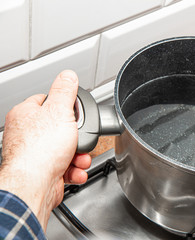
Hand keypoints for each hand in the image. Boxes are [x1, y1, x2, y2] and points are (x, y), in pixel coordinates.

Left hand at [0, 70, 90, 229]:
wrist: (34, 185)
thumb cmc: (39, 151)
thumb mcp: (59, 112)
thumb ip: (65, 91)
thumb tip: (68, 75)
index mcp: (26, 114)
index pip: (47, 101)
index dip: (66, 106)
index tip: (76, 112)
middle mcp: (28, 134)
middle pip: (61, 128)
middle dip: (78, 137)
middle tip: (80, 138)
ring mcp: (36, 154)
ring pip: (66, 149)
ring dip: (79, 155)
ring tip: (80, 158)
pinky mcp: (44, 171)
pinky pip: (65, 166)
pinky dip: (74, 169)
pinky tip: (76, 170)